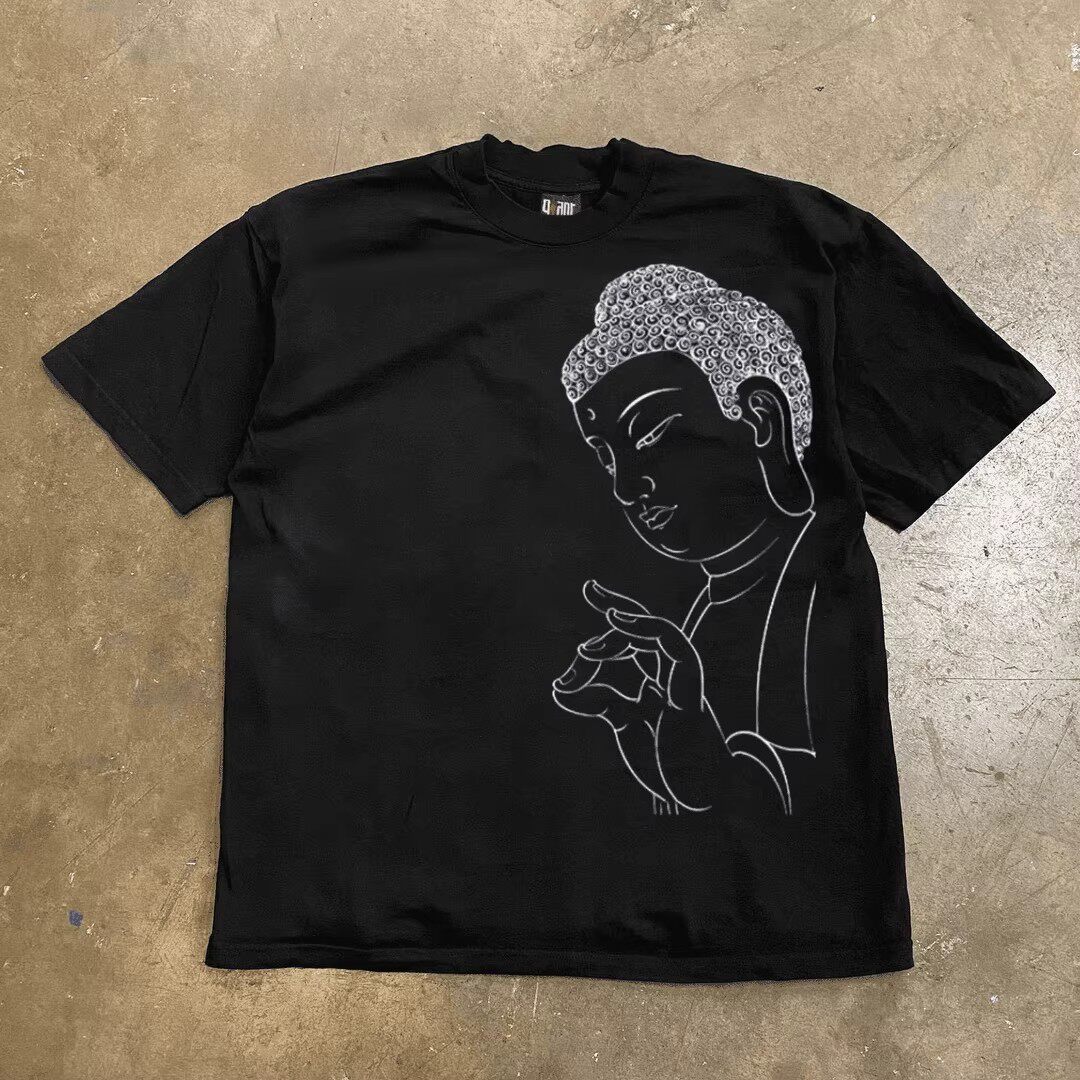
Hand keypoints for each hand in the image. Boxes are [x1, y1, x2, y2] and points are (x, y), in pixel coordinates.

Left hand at [552, 580, 714, 810]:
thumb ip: (595, 701)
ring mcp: (680, 671)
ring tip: (586, 653)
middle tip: (582, 631)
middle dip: (612, 607)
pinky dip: (643, 626)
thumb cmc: (663, 758)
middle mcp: (668, 668)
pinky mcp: (688, 678)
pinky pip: (669, 639)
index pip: (632, 637)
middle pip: (640, 624)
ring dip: (617, 634)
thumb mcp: (620, 721)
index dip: (608, 622)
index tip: (581, 619)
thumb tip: (559, 688)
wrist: (692, 786)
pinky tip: (615, 620)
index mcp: (655, 676)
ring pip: (651, 629)